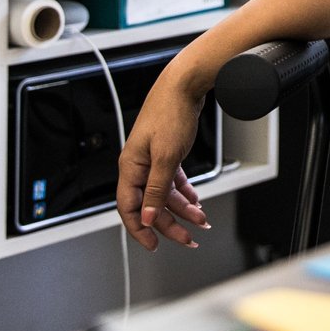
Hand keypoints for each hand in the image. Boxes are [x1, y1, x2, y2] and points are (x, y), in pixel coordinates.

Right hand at [116, 72, 212, 249]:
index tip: (154, 245)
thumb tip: (148, 217)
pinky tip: (195, 201)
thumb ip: (157, 189)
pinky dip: (184, 192)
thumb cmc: (171, 113)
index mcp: (131, 167)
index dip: (140, 229)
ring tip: (200, 219)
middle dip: (170, 223)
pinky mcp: (167, 153)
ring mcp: (153, 159)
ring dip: (183, 208)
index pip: (128, 208)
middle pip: (151, 205)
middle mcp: (139, 165)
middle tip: (188, 237)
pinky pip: (172, 180)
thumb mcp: (167, 157)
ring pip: (165, 194)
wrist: (185, 85)